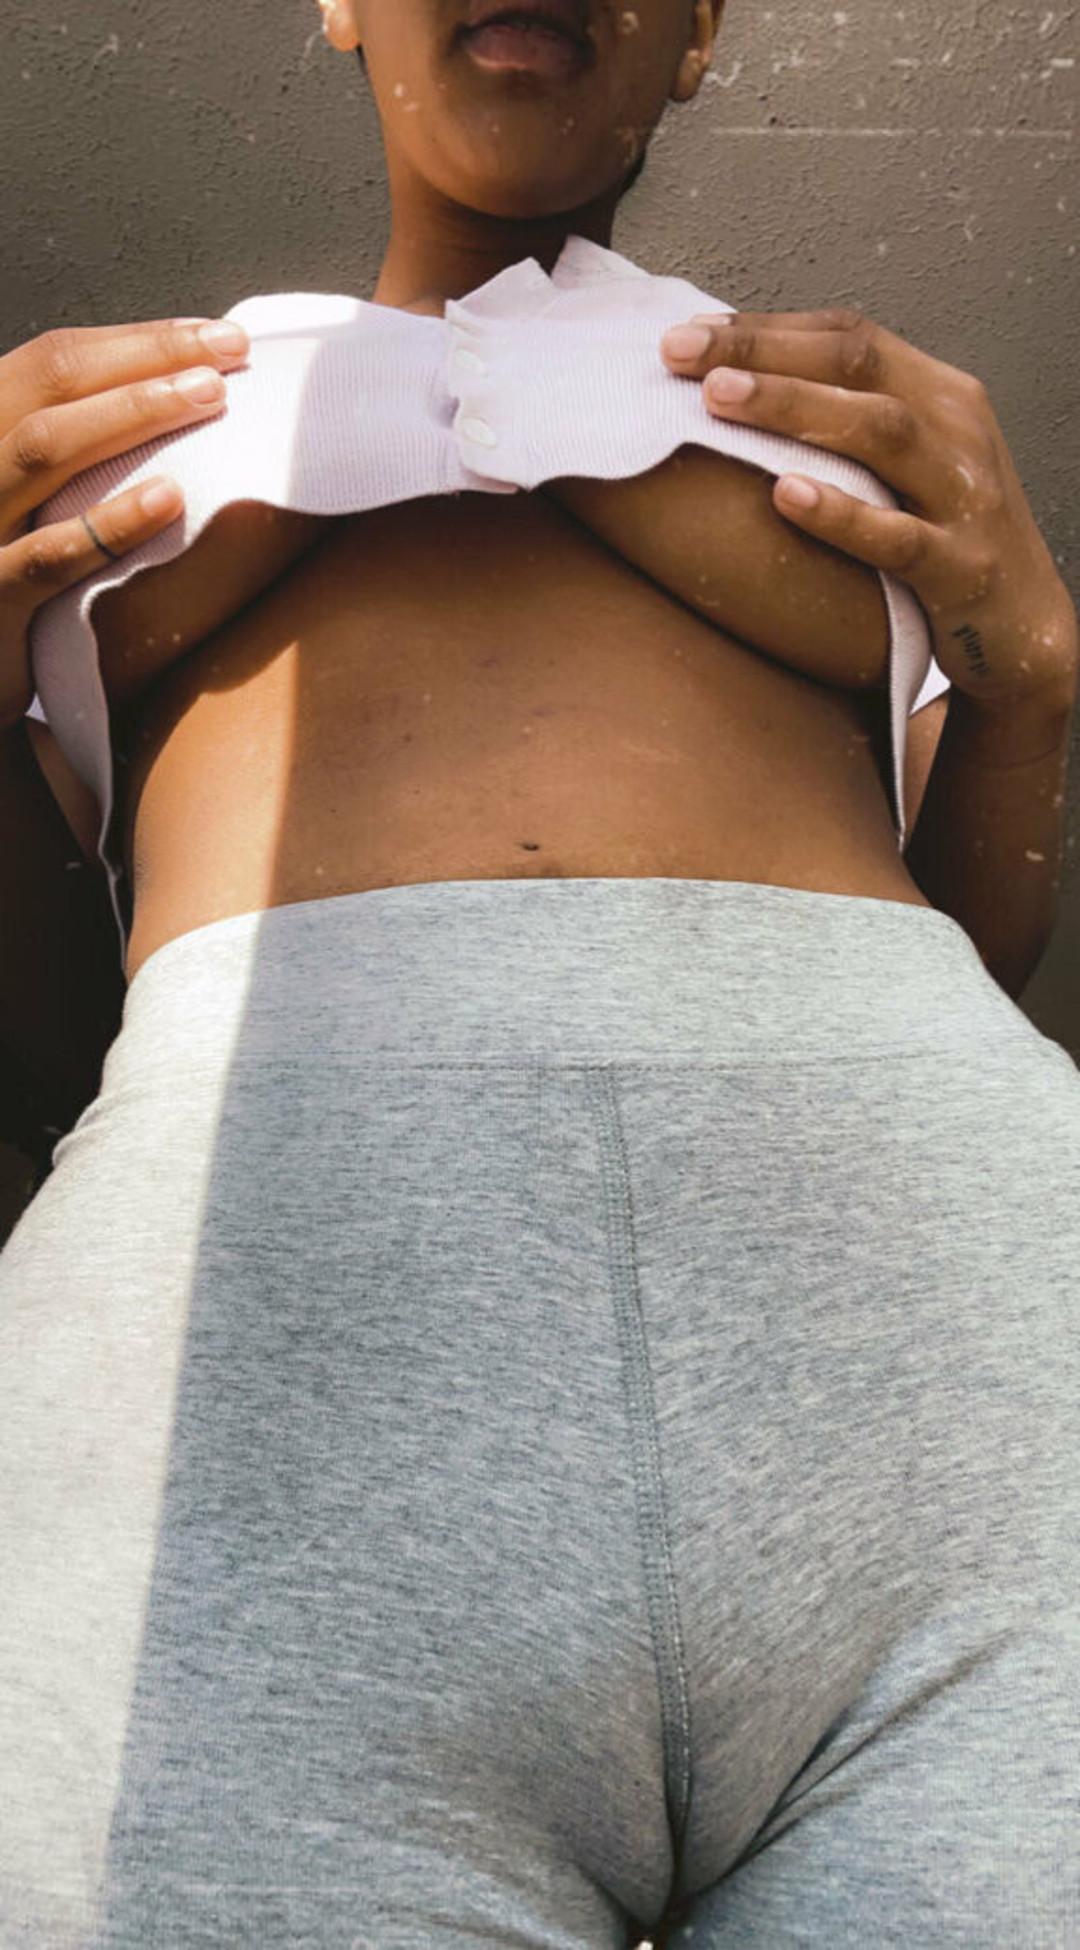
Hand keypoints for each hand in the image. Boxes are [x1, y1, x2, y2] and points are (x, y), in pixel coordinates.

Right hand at [0, 315, 248, 734]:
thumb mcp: (27, 496)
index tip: (213, 335)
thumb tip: (180, 396)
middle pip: (52, 384)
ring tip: (209, 397)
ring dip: (132, 414)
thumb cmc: (10, 569)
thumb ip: (77, 449)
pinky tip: (168, 497)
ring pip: (45, 448)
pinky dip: (110, 523)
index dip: (135, 340)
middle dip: (144, 358)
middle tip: (226, 351)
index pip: (54, 360)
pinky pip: (49, 556)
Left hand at [660, 306, 1078, 707]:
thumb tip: (735, 392)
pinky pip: (899, 537)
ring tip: (718, 399)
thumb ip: (844, 426)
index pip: (850, 337)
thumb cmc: (944, 543)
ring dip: (794, 409)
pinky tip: (785, 496)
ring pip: (880, 432)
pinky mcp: (962, 567)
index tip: (688, 331)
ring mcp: (965, 497)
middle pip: (857, 367)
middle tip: (680, 351)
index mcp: (941, 394)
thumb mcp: (904, 469)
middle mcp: (957, 431)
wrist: (1024, 627)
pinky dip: (842, 515)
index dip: (767, 327)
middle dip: (762, 351)